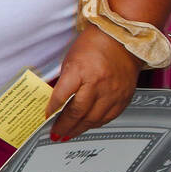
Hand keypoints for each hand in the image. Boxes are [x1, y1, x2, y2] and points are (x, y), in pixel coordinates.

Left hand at [46, 25, 143, 140]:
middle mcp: (98, 83)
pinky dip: (96, 123)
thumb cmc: (96, 44)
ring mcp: (113, 91)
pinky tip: (88, 125)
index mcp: (81, 70)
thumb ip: (66, 82)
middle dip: (64, 126)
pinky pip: (109, 117)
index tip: (46, 117)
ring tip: (69, 133)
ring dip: (79, 129)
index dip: (52, 109)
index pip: (62, 96)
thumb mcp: (72, 59)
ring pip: (93, 119)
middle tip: (56, 133)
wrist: (122, 38)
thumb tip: (58, 102)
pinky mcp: (124, 96)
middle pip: (78, 112)